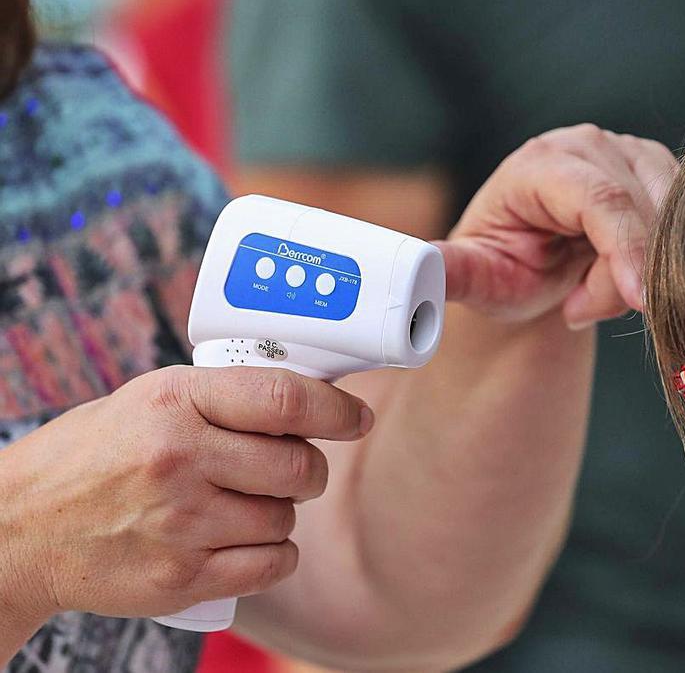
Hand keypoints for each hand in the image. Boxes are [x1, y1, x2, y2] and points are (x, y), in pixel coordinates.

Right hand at [0, 365, 369, 624]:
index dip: (337, 409)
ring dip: (282, 513)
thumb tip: (314, 400)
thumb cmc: (94, 456)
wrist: (17, 529)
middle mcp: (178, 459)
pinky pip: (272, 566)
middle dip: (310, 468)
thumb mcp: (150, 402)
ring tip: (243, 505)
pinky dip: (275, 556)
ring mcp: (179, 523)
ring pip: (286, 518)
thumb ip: (224, 399)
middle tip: (290, 468)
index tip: (357, 417)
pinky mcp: (179, 578)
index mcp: (174, 401)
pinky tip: (249, 542)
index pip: (285, 398)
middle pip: (299, 464)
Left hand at [437, 124, 678, 328]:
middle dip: (626, 276)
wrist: (529, 261)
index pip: (599, 198)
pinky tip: (624, 278)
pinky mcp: (658, 170)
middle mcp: (588, 144)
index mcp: (540, 161)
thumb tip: (418, 272)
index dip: (625, 247)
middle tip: (579, 308)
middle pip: (639, 212)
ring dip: (645, 271)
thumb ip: (450, 272)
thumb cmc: (501, 268)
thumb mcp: (474, 277)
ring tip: (590, 293)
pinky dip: (665, 260)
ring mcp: (628, 152)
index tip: (641, 299)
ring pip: (670, 216)